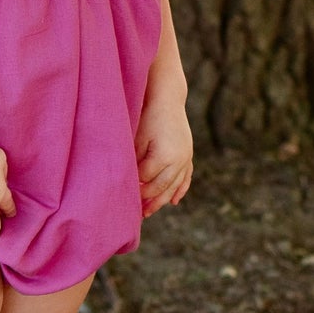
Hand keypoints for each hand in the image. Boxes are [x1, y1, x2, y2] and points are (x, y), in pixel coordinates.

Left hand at [135, 96, 193, 216]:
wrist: (167, 99)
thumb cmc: (147, 116)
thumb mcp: (137, 138)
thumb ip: (135, 161)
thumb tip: (129, 182)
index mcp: (163, 156)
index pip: (146, 181)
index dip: (136, 191)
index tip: (124, 199)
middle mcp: (178, 160)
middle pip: (161, 188)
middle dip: (149, 201)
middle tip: (136, 214)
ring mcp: (186, 157)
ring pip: (174, 185)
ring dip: (162, 199)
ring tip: (149, 212)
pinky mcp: (188, 153)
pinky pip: (186, 177)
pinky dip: (180, 189)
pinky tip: (173, 201)